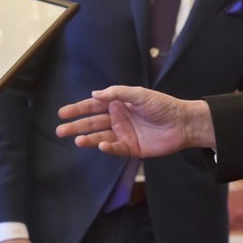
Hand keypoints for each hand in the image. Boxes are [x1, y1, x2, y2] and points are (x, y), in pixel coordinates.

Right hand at [56, 86, 213, 157]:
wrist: (183, 123)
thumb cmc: (163, 105)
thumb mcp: (139, 94)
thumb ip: (117, 94)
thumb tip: (95, 94)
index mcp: (118, 104)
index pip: (93, 106)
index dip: (77, 109)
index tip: (62, 113)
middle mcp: (118, 119)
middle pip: (92, 123)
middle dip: (76, 126)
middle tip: (60, 130)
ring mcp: (124, 134)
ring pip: (100, 137)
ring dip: (88, 138)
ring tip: (76, 140)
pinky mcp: (132, 148)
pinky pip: (116, 148)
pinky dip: (107, 147)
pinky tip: (101, 145)